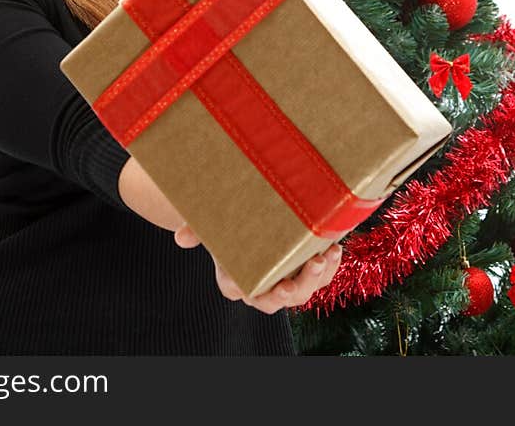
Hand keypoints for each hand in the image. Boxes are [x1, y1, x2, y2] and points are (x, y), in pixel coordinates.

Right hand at [175, 223, 342, 312]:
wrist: (257, 215)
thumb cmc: (231, 222)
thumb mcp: (212, 222)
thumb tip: (181, 237)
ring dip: (313, 279)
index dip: (240, 288)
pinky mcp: (308, 269)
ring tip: (321, 259)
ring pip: (301, 292)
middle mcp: (263, 286)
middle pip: (272, 300)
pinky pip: (320, 277)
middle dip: (283, 294)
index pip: (235, 289)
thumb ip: (196, 229)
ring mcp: (288, 280)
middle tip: (289, 285)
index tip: (243, 283)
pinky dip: (329, 266)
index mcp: (236, 277)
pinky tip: (333, 248)